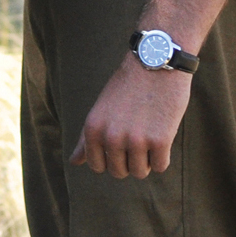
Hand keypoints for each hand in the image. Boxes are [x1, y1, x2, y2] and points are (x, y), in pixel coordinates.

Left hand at [70, 55, 193, 178]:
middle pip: (119, 172)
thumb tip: (73, 162)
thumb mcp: (100, 110)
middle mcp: (111, 137)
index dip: (109, 159)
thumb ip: (87, 138)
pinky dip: (162, 157)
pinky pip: (160, 166)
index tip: (118, 145)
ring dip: (146, 160)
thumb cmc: (127, 87)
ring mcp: (135, 141)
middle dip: (128, 161)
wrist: (155, 63)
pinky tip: (161, 135)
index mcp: (92, 129)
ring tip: (148, 136)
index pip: (96, 166)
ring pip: (140, 172)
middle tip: (136, 139)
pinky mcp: (160, 141)